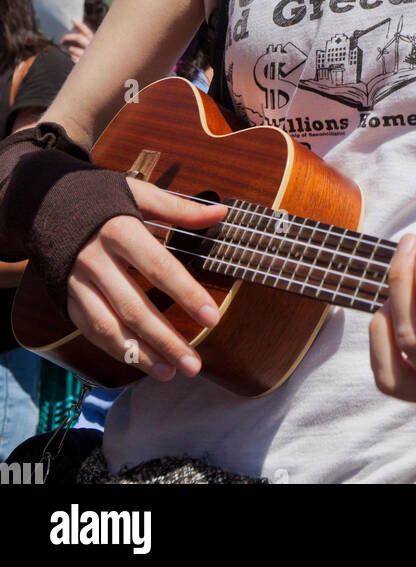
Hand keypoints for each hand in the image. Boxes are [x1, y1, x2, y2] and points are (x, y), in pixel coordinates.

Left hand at [60, 17, 93, 63]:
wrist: (97, 75)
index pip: (87, 32)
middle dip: (68, 37)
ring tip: (72, 52)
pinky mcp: (83, 64)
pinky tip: (76, 59)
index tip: (73, 19)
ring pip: (73, 49)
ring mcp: (89, 57)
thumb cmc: (92, 58)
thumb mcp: (89, 47)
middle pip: (79, 38)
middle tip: (62, 40)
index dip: (80, 25)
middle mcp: (93, 48)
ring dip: (71, 49)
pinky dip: (72, 57)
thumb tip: (73, 28)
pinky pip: (73, 57)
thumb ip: (83, 39)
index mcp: (96, 42)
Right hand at [65, 178, 226, 381]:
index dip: (186, 294)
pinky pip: (92, 330)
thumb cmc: (101, 199)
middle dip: (164, 339)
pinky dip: (117, 350)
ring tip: (170, 372)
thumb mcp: (138, 194)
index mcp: (119, 230)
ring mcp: (78, 283)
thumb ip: (179, 208)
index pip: (158, 267)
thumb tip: (220, 212)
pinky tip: (141, 362)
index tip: (212, 318)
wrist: (44, 203)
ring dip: (140, 354)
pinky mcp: (67, 298)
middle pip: (133, 306)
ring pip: (109, 326)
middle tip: (193, 364)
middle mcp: (96, 260)